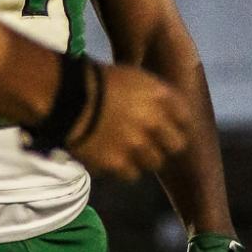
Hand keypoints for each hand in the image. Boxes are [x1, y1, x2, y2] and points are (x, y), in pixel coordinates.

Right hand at [65, 63, 190, 180]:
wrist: (66, 97)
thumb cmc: (96, 80)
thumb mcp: (132, 77)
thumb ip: (153, 96)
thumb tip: (162, 113)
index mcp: (160, 95)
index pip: (185, 116)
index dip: (177, 123)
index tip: (169, 126)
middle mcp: (155, 121)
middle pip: (176, 144)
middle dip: (166, 144)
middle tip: (152, 143)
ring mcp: (138, 145)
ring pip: (154, 162)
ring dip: (144, 158)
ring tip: (128, 152)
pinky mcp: (119, 163)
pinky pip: (132, 174)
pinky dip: (123, 168)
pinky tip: (112, 158)